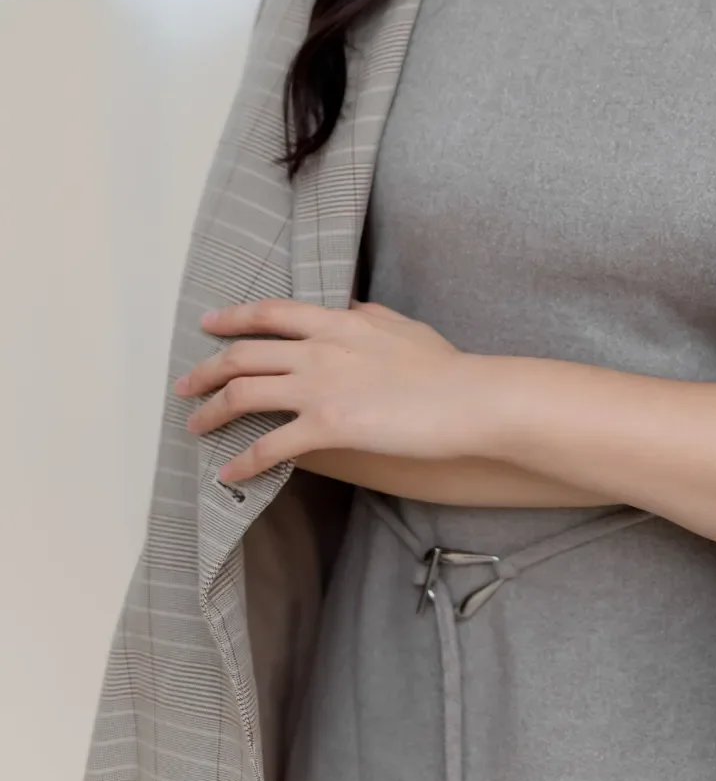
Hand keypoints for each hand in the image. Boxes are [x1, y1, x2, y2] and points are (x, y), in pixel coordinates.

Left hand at [174, 297, 481, 483]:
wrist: (464, 398)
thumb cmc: (443, 365)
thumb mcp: (403, 326)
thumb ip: (369, 315)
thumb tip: (350, 307)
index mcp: (337, 321)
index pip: (271, 313)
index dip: (233, 317)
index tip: (208, 323)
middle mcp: (318, 349)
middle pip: (244, 354)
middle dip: (206, 370)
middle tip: (185, 384)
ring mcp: (319, 387)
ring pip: (244, 394)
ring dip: (211, 412)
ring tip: (194, 426)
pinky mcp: (327, 428)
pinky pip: (270, 446)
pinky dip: (243, 461)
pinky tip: (228, 472)